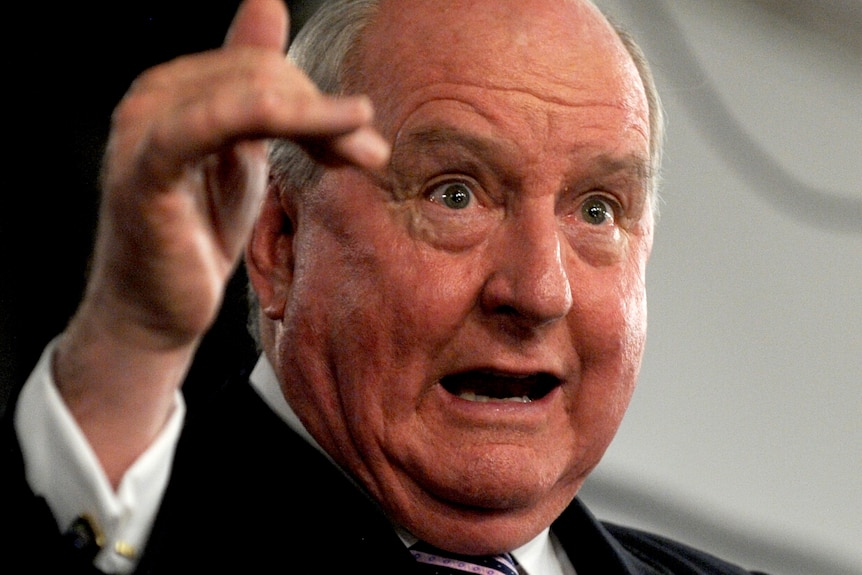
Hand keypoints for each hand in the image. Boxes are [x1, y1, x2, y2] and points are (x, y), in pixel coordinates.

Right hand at [54, 0, 388, 484]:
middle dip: (325, 112)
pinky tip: (330, 129)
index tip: (364, 135)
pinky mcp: (146, 171)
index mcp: (176, 88)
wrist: (158, 310)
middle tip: (372, 155)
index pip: (262, 65)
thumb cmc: (199, 232)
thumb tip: (267, 4)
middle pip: (261, 73)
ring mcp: (144, 131)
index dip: (318, 96)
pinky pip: (210, 125)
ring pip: (247, 93)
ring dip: (319, 118)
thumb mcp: (240, 153)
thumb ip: (257, 91)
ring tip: (368, 153)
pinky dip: (273, 117)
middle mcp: (153, 96)